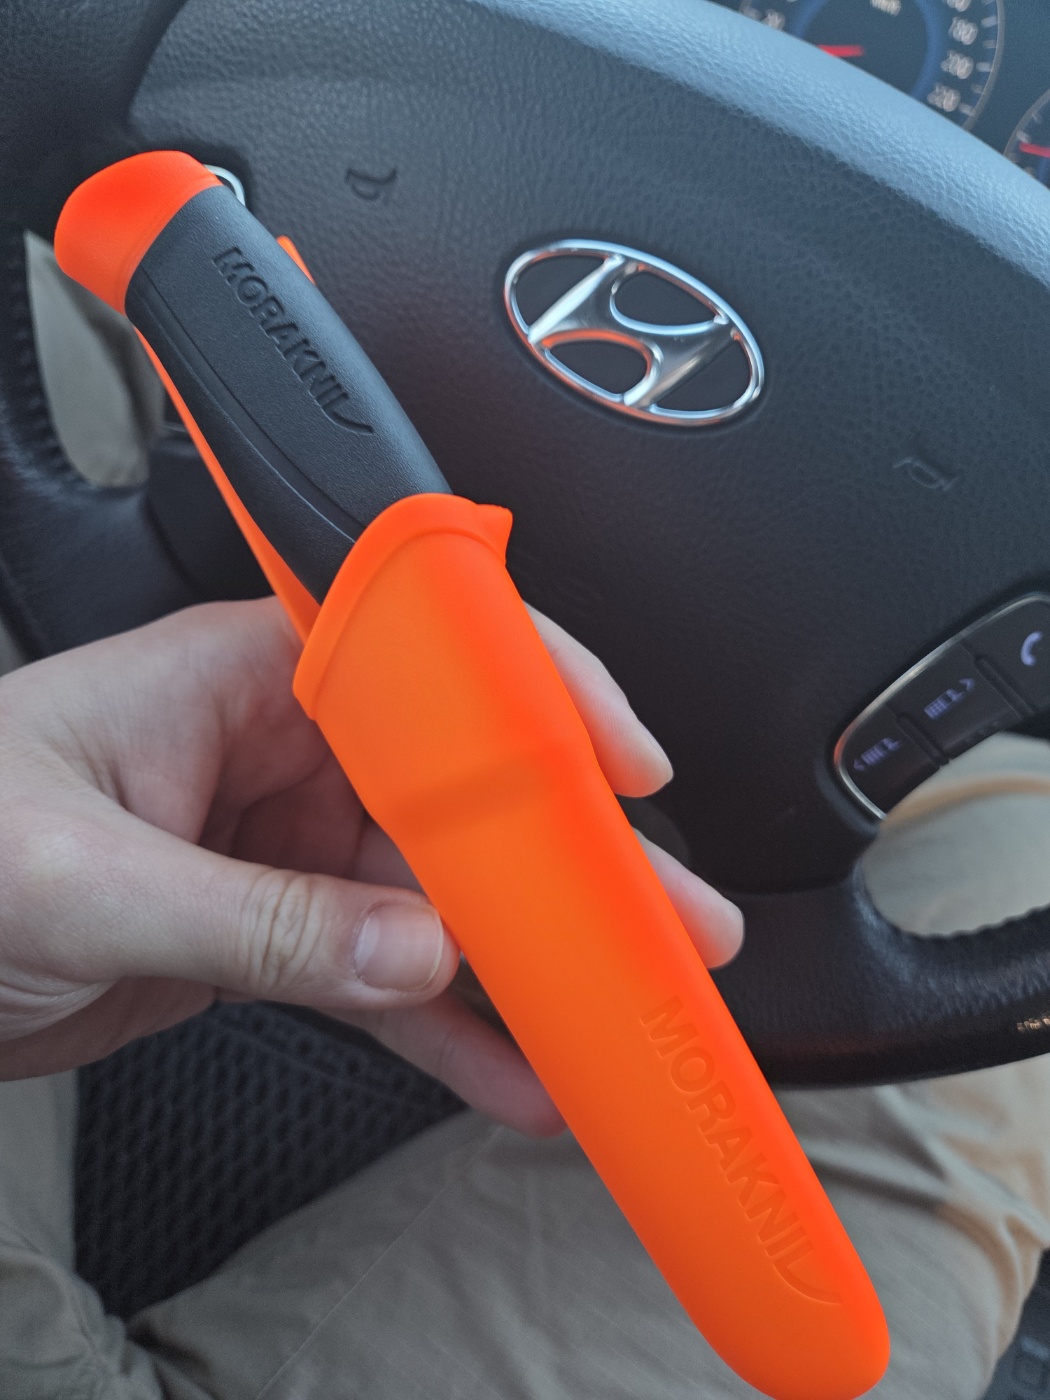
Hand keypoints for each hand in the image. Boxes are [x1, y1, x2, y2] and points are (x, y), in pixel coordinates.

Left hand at [0, 597, 742, 1131]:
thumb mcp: (88, 877)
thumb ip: (261, 921)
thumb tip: (412, 953)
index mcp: (248, 675)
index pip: (424, 665)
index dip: (536, 705)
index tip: (623, 766)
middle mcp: (285, 749)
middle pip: (456, 797)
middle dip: (563, 860)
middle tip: (663, 915)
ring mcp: (286, 845)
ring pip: (434, 902)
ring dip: (521, 962)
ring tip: (610, 1012)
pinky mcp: (275, 932)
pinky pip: (382, 980)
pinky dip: (444, 1028)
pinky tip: (507, 1069)